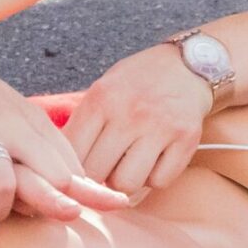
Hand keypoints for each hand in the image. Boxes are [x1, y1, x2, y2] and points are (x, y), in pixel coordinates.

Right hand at [0, 115, 90, 237]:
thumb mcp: (13, 110)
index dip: (93, 188)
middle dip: (64, 202)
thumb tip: (73, 175)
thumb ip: (38, 140)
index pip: (70, 161)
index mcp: (30, 122)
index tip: (117, 205)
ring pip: (3, 184)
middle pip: (51, 173)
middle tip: (69, 219)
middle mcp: (10, 128)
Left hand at [64, 44, 211, 195]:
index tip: (78, 171)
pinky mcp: (186, 139)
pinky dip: (155, 178)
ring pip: (127, 183)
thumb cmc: (138, 82)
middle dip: (98, 178)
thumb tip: (59, 164)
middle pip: (97, 173)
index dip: (72, 169)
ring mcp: (160, 126)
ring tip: (130, 165)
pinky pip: (159, 181)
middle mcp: (130, 112)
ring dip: (126, 181)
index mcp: (102, 98)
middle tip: (107, 168)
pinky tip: (155, 160)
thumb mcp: (104, 89)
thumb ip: (83, 123)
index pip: (73, 152)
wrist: (188, 64)